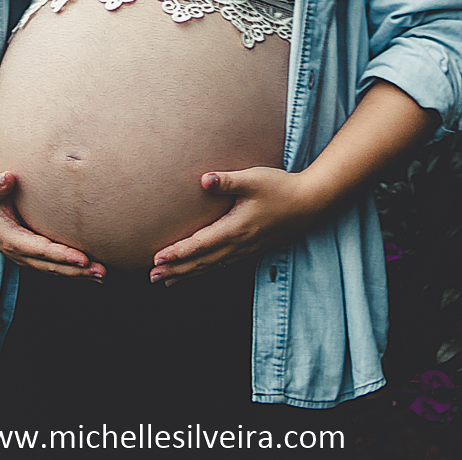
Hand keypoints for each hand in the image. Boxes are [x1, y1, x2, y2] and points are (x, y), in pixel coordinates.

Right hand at [0, 171, 106, 279]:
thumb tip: (8, 177)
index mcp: (12, 240)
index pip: (41, 250)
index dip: (62, 256)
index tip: (82, 259)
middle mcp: (22, 254)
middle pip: (52, 266)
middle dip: (77, 270)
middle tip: (101, 271)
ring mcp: (28, 258)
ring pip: (56, 271)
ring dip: (80, 274)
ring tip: (102, 274)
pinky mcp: (35, 257)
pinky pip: (56, 267)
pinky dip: (74, 271)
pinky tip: (92, 272)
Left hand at [149, 166, 328, 285]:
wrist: (309, 203)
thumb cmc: (280, 188)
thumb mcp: (253, 179)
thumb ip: (227, 181)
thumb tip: (203, 179)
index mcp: (235, 229)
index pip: (200, 245)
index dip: (177, 253)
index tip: (157, 259)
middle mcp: (239, 245)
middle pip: (202, 262)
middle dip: (176, 270)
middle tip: (152, 278)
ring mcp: (246, 250)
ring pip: (211, 267)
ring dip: (188, 275)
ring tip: (167, 282)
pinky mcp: (252, 249)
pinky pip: (223, 265)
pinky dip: (206, 271)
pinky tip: (199, 272)